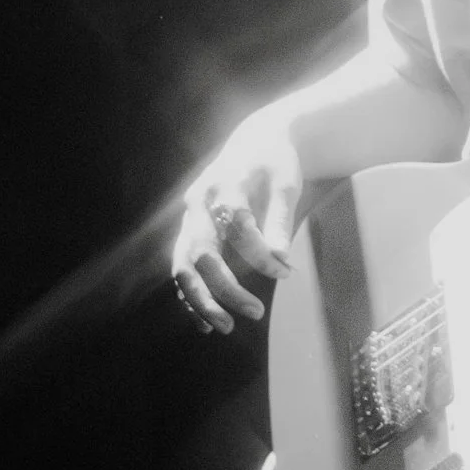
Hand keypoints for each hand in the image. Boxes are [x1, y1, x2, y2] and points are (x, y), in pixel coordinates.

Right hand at [171, 109, 302, 331]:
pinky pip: (183, 270)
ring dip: (201, 299)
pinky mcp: (188, 233)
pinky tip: (205, 324)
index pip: (238, 228)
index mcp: (223, 185)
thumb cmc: (275, 163)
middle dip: (224, 287)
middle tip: (255, 313)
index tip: (286, 272)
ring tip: (224, 327)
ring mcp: (189, 219)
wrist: (255, 141)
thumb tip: (280, 257)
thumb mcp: (285, 184)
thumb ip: (280, 219)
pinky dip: (190, 297)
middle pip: (201, 252)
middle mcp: (198, 203)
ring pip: (183, 266)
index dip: (261, 255)